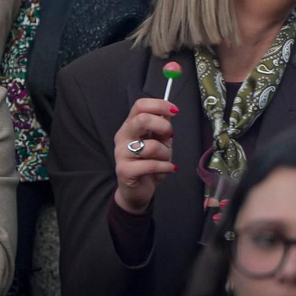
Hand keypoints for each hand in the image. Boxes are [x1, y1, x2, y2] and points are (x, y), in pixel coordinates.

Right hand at [111, 97, 178, 215]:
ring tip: (165, 159)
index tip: (174, 111)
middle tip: (169, 136)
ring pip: (150, 146)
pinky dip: (165, 167)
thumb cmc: (149, 163)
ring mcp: (121, 153)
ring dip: (165, 153)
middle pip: (142, 119)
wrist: (137, 191)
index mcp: (130, 125)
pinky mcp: (124, 170)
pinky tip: (168, 169)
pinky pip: (151, 165)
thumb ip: (162, 126)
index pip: (140, 105)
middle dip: (163, 127)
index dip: (159, 105)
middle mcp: (123, 136)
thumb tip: (168, 111)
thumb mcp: (159, 141)